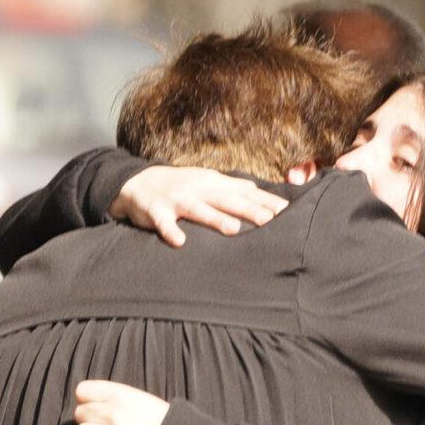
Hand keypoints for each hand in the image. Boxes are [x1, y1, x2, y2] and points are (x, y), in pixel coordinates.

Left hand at [73, 380, 170, 424]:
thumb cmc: (156, 420)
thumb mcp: (137, 397)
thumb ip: (111, 396)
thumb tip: (86, 401)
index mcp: (119, 394)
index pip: (82, 391)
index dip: (85, 400)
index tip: (94, 408)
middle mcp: (113, 413)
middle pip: (79, 414)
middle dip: (88, 421)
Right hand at [109, 167, 289, 247]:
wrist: (138, 182)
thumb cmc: (180, 185)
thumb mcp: (207, 181)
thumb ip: (232, 187)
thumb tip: (259, 190)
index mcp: (213, 183)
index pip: (244, 192)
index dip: (264, 201)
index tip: (286, 211)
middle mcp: (198, 189)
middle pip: (226, 200)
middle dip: (248, 209)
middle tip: (269, 220)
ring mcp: (177, 200)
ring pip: (198, 210)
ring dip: (214, 219)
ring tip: (234, 229)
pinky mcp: (156, 212)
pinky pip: (164, 224)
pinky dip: (170, 232)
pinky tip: (180, 242)